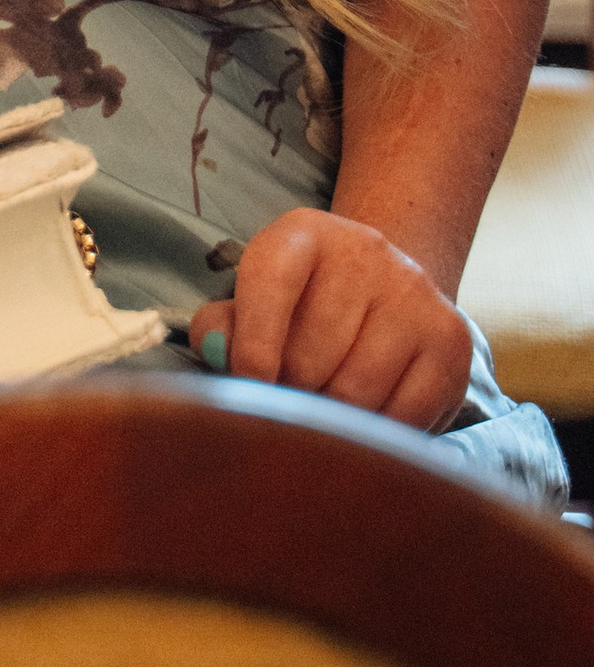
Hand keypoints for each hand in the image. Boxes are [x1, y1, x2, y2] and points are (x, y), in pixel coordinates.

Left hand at [191, 206, 472, 430]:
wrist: (384, 290)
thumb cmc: (301, 307)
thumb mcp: (254, 300)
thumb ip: (222, 327)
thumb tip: (216, 351)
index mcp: (304, 233)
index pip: (270, 286)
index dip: (251, 349)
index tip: (247, 387)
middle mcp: (366, 250)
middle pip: (311, 353)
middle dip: (290, 393)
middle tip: (288, 402)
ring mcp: (415, 293)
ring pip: (357, 391)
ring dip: (332, 419)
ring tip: (322, 411)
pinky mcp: (450, 340)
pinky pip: (404, 414)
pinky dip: (377, 433)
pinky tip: (365, 420)